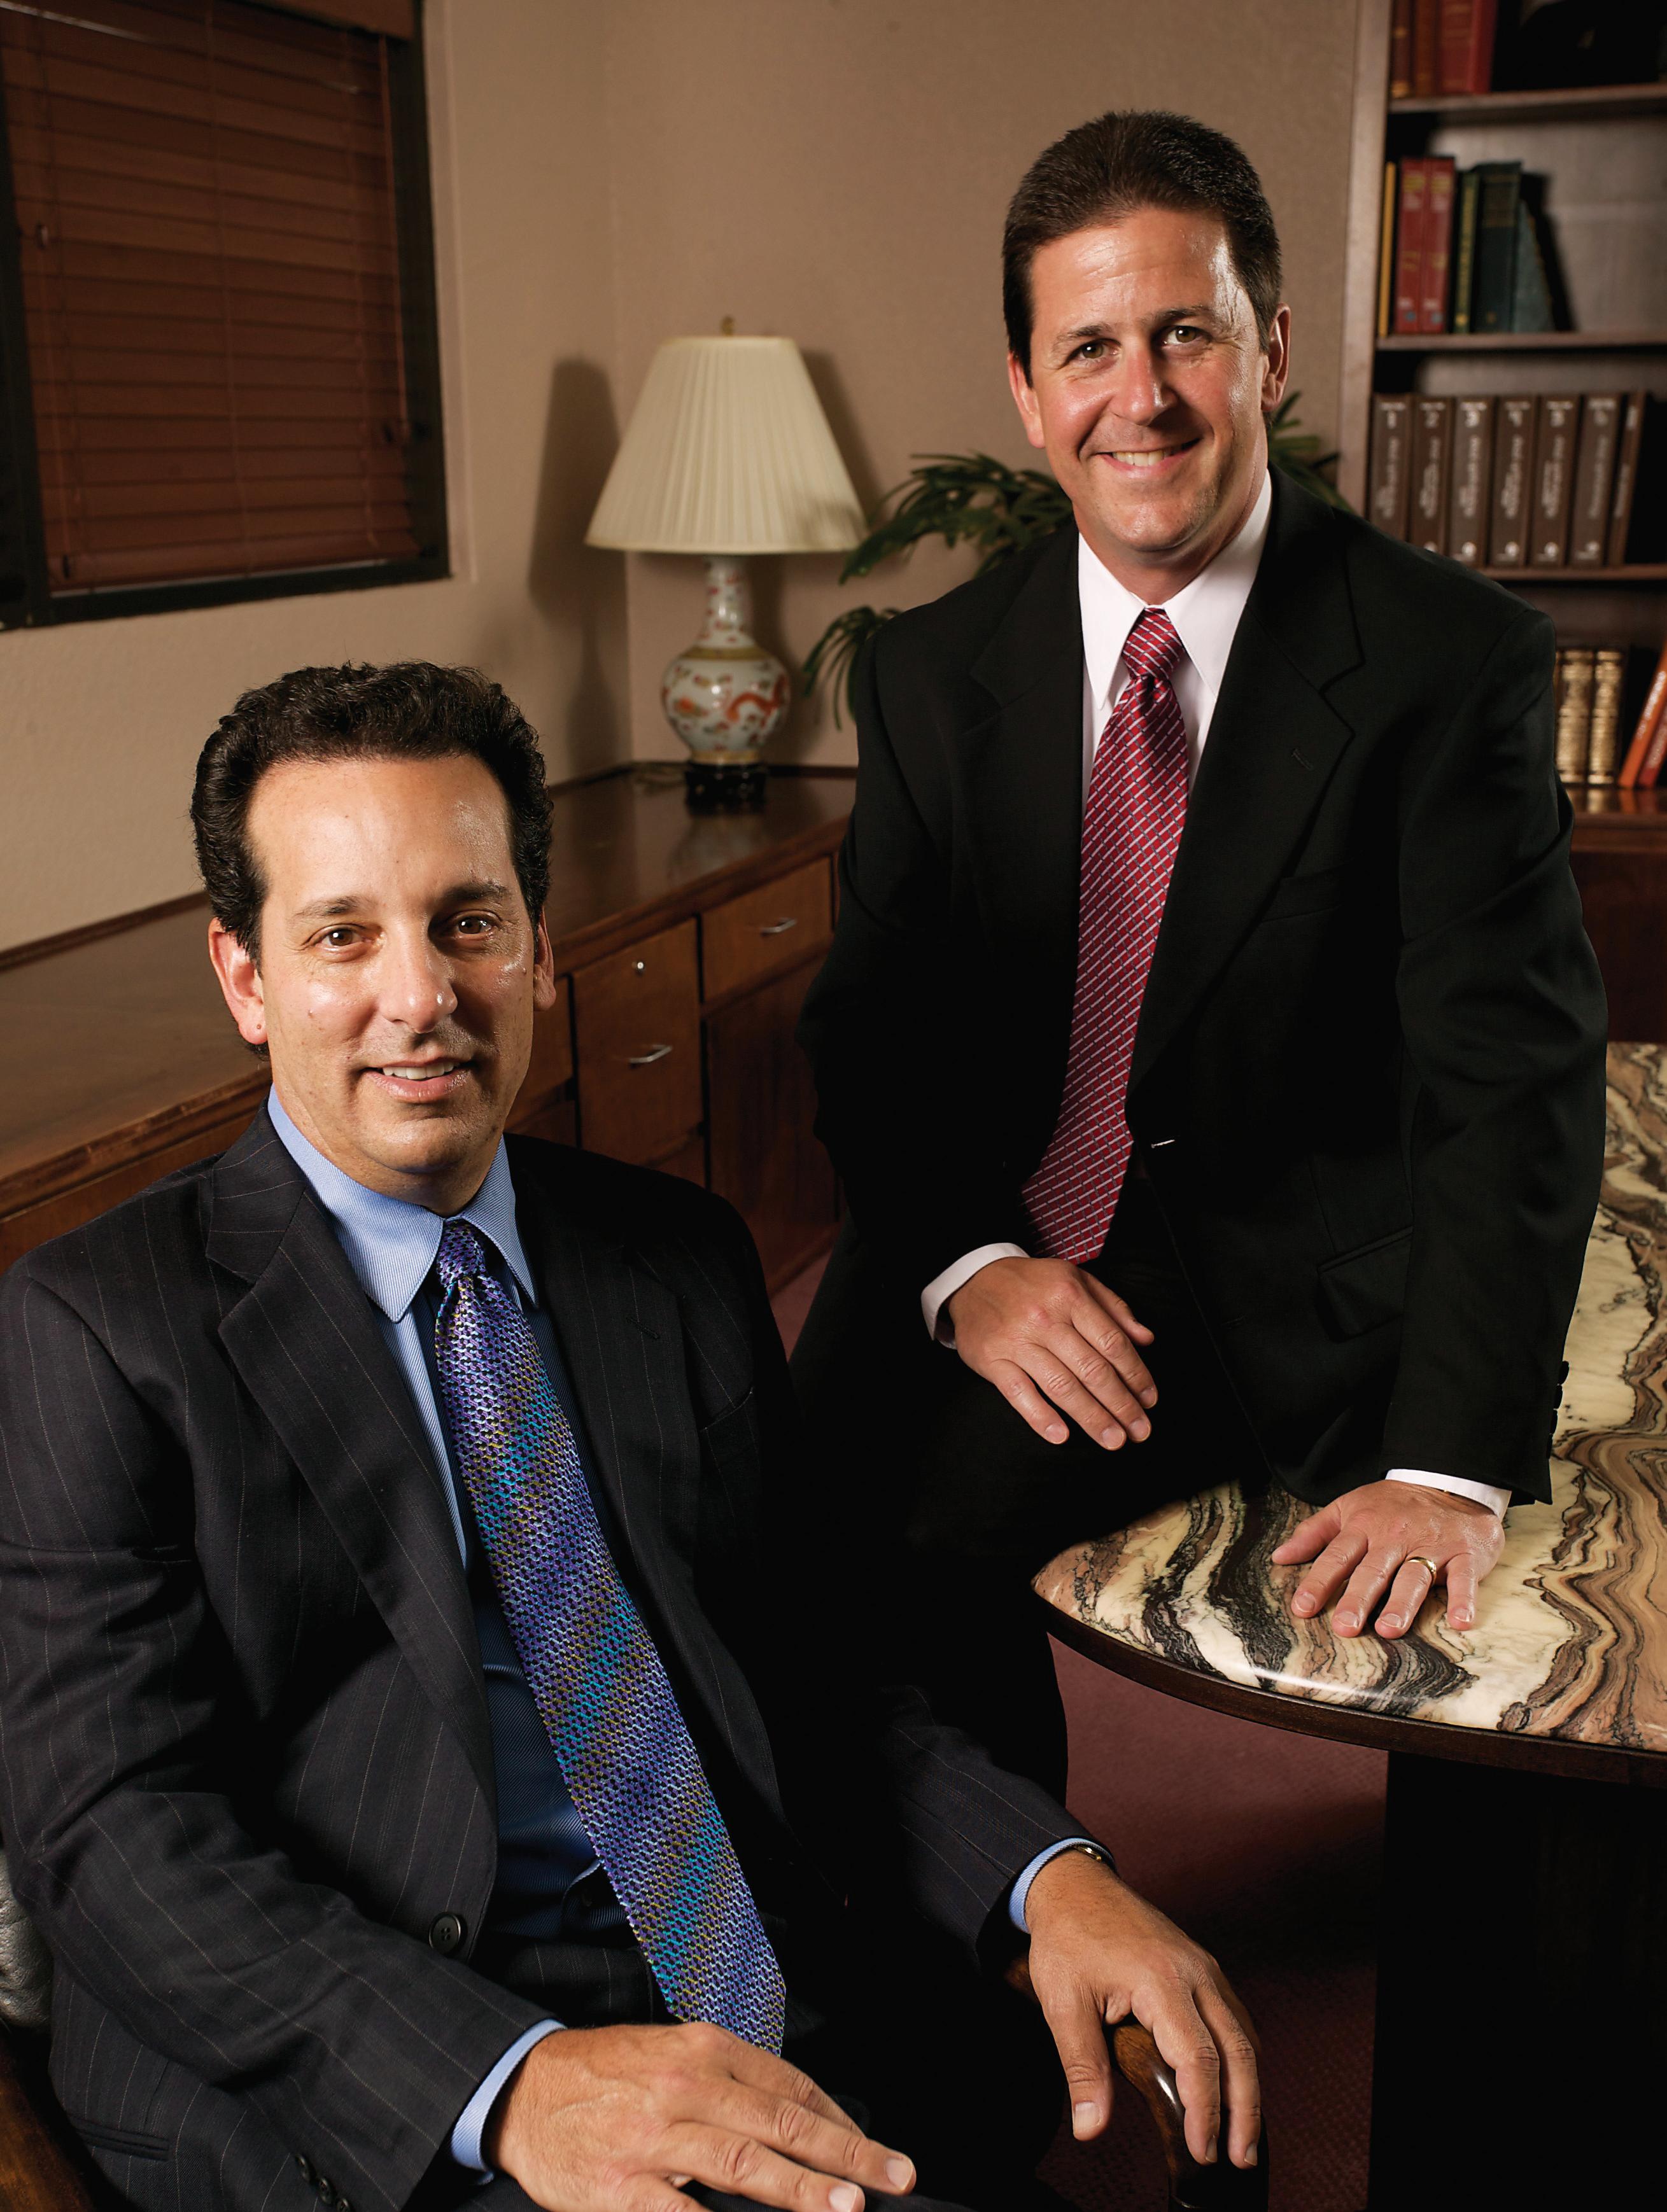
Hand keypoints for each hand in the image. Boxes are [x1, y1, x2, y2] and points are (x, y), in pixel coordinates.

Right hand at [488, 2021, 915, 2210]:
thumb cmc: (604, 2074)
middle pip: (782, 2122)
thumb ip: (730, 2084)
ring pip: (744, 2163)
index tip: (875, 2150)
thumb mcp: (671, 2055)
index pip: (790, 2085)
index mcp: (703, 2050)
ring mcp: (654, 2139)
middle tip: (893, 2176)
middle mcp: (686, 2088)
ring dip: (802, 2189)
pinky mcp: (622, 2187)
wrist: (525, 2088)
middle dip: (847, 2155)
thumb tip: (795, 2123)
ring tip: (845, 2207)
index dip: (840, 2119)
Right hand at [944, 1256, 1156, 1449]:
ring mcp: (1017, 1340)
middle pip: (1091, 1369)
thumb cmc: (1032, 1284)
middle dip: (1121, 1404)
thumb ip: (1114, 1308)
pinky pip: (1019, 1393)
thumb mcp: (1077, 1280)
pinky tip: (1061, 1435)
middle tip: (1139, 1431)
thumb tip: (1147, 1339)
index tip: (1149, 1399)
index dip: (1136, 1374)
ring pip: (1061, 1386)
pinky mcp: (992, 1359)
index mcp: (1071, 1296)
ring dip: (1091, 1417)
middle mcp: (1045, 1318)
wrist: (974, 1280)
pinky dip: (1040, 1416)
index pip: (1112, 1342)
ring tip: (1113, 1439)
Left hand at [1024, 1850, 1259, 2169]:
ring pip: (1243, 2034)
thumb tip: (1090, 2127)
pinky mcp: (1202, 1968)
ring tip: (1242, 2135)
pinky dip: (1241, 2056)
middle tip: (1239, 2157)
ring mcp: (1204, 1967)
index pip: (1198, 2059)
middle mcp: (1195, 1972)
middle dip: (1244, 2109)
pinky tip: (1234, 2083)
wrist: (1074, 1885)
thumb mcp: (1062, 2002)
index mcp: (1162, 1980)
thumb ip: (1082, 2067)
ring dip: (1248, 2086)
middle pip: (1238, 2050)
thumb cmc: (1067, 1938)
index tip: (1203, 2150)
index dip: (1205, 2111)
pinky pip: (1234, 2017)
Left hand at [1272, 1479, 1504, 1637]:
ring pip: (1414, 1576)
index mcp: (1364, 1527)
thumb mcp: (1349, 1507)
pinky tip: (1461, 1622)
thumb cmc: (1393, 1504)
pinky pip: (1465, 1578)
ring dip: (1402, 1603)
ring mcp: (1431, 1546)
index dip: (1319, 1581)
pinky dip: (1465, 1599)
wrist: (1450, 1482)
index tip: (1302, 1607)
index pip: (1337, 1556)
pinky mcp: (1464, 1554)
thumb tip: (1279, 1556)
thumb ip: (1314, 1533)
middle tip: (1345, 1626)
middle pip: (1374, 1570)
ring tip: (1389, 1629)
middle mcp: (1395, 1537)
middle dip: (1358, 1598)